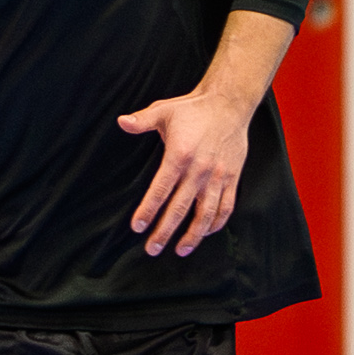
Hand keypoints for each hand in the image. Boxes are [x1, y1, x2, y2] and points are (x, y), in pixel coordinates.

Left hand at [118, 88, 251, 256]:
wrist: (229, 104)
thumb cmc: (193, 109)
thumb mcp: (164, 110)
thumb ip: (142, 120)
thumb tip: (122, 122)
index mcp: (179, 156)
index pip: (160, 190)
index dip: (148, 211)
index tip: (137, 227)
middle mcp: (199, 170)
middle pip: (180, 209)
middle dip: (164, 232)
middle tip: (152, 249)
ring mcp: (217, 176)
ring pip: (206, 214)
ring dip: (193, 235)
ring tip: (180, 250)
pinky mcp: (232, 178)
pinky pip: (226, 207)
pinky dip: (216, 223)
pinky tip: (205, 233)